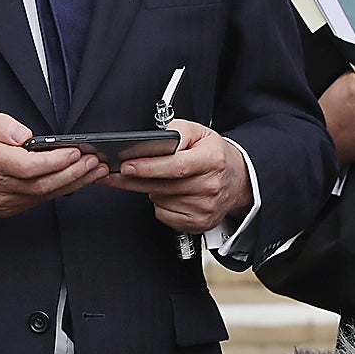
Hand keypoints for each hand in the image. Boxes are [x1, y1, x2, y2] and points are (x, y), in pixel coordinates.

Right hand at [0, 109, 104, 216]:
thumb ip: (0, 124)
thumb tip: (23, 135)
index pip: (28, 166)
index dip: (55, 161)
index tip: (75, 151)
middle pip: (41, 184)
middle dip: (73, 173)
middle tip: (94, 161)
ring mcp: (2, 201)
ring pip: (43, 195)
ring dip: (73, 183)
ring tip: (94, 170)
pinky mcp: (7, 208)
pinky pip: (37, 200)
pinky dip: (59, 190)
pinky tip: (76, 179)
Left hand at [105, 119, 251, 233]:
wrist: (239, 181)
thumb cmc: (215, 156)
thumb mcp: (201, 133)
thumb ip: (179, 130)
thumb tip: (160, 138)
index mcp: (212, 160)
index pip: (176, 166)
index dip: (148, 167)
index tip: (126, 165)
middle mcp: (210, 186)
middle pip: (162, 186)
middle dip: (133, 179)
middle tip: (116, 173)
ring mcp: (205, 208)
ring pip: (159, 200)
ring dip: (150, 190)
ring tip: (158, 179)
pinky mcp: (198, 223)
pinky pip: (164, 215)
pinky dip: (159, 204)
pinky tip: (168, 194)